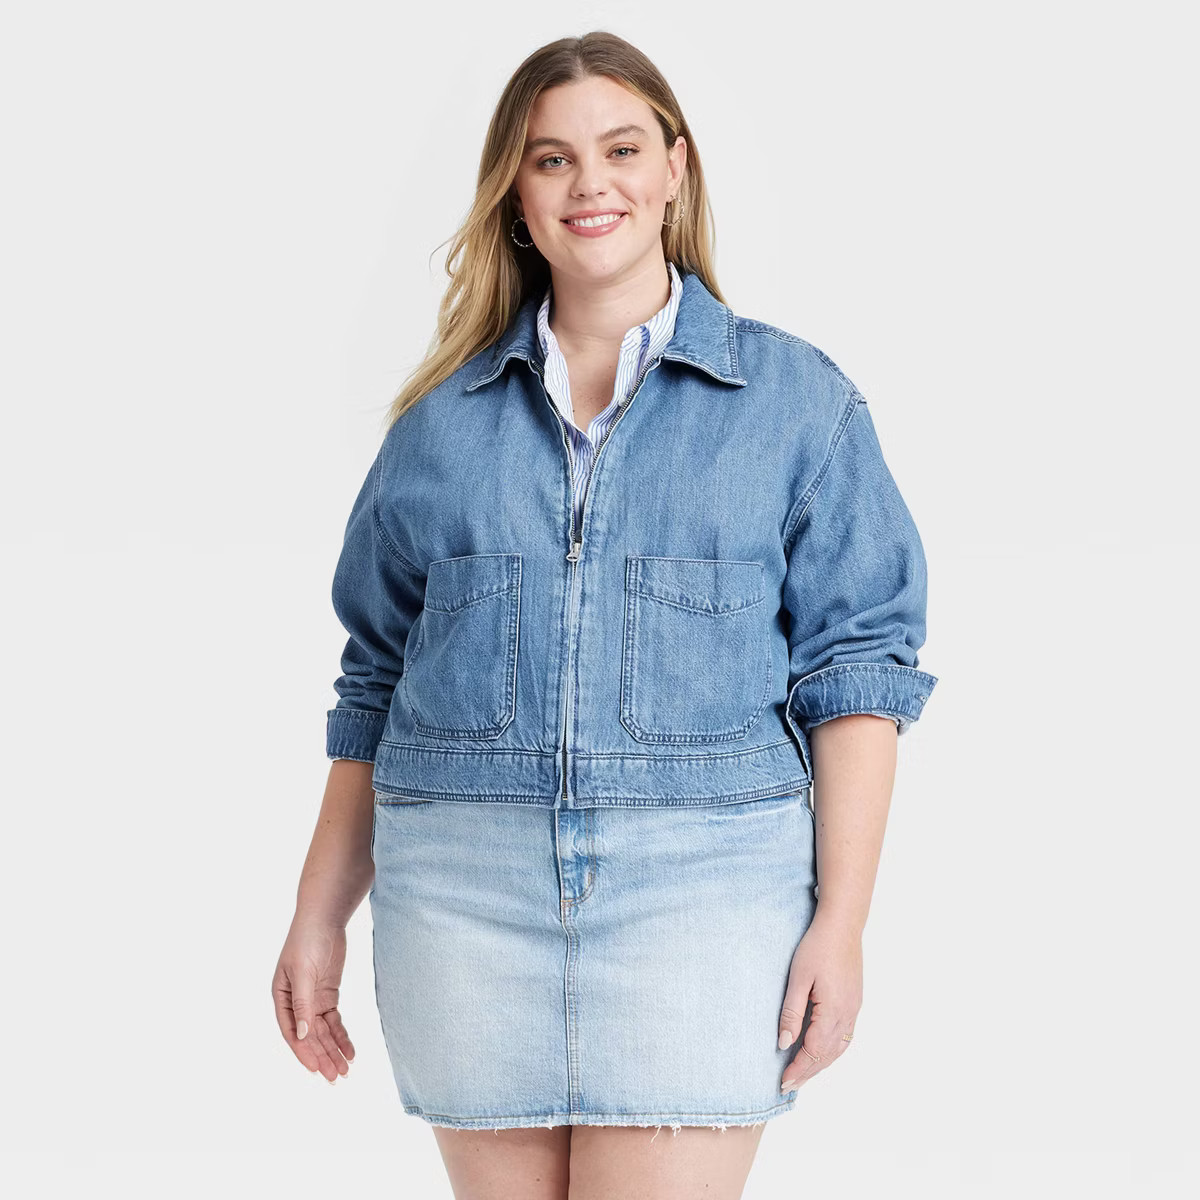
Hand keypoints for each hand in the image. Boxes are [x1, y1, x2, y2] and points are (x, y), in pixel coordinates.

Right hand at [272, 919, 355, 1081]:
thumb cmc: (307, 940)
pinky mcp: (327, 995)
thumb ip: (303, 1004)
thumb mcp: (303, 972)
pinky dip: (342, 1036)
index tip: (316, 1069)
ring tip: (346, 1071)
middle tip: (336, 1078)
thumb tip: (303, 1035)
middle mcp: (296, 1003)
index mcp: (282, 998)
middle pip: (310, 1036)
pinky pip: (334, 1021)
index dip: (304, 1052)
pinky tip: (350, 1051)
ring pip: (323, 1032)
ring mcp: (312, 1000)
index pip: (292, 1032)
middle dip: (322, 1057)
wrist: (325, 919)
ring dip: (333, 1051)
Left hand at [776, 911, 862, 1091]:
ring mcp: (854, 1008)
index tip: (782, 1083)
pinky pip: (844, 1036)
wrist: (842, 924)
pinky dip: (831, 1050)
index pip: (813, 1052)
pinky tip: (820, 1051)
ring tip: (802, 1074)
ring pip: (838, 1048)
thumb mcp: (798, 978)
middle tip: (788, 1086)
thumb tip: (783, 1044)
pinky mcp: (854, 1001)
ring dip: (820, 1064)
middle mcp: (848, 1014)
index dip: (797, 1070)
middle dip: (807, 1072)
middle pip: (827, 1055)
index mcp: (833, 1011)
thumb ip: (791, 1012)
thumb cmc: (817, 946)